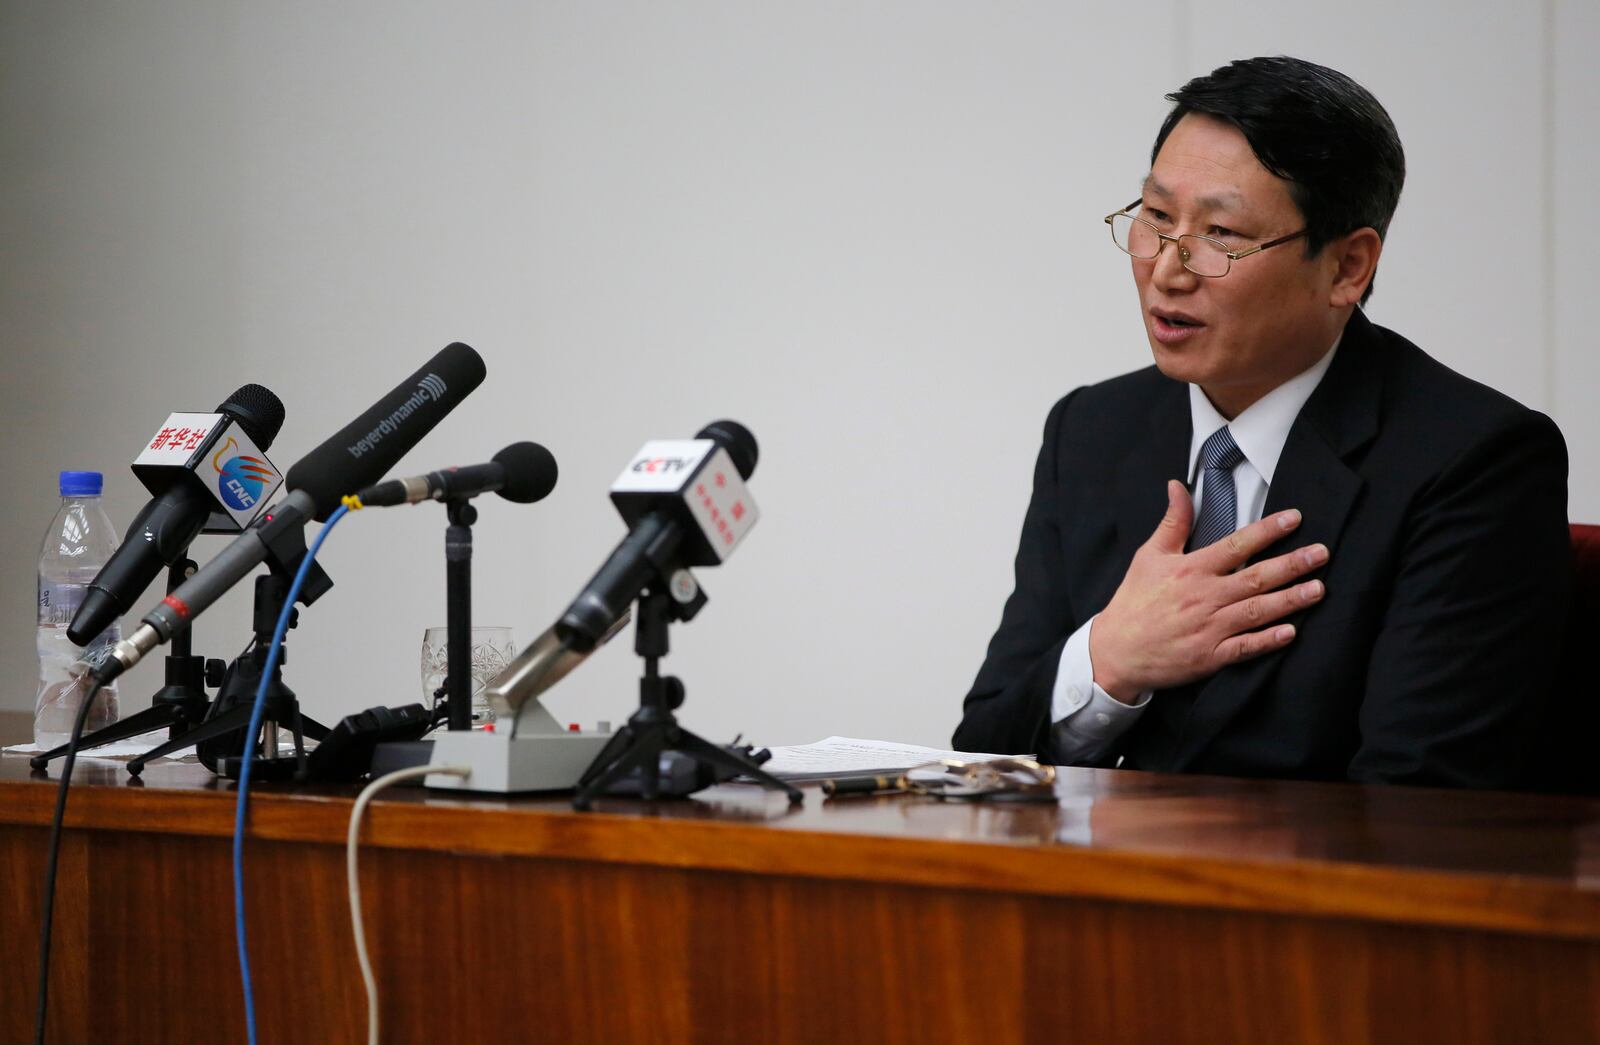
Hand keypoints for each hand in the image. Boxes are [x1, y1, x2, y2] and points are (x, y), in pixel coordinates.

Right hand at [1089, 480, 1328, 700]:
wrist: (1115, 651)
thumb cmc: (1134, 601)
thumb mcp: (1149, 556)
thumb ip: (1173, 521)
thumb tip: (1178, 486)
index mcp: (1191, 570)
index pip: (1235, 545)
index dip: (1267, 531)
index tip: (1294, 519)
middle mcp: (1204, 597)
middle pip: (1255, 577)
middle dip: (1292, 564)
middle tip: (1322, 553)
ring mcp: (1208, 628)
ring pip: (1257, 611)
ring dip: (1290, 600)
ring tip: (1318, 589)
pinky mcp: (1210, 657)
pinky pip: (1245, 648)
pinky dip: (1267, 640)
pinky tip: (1291, 632)